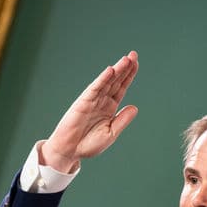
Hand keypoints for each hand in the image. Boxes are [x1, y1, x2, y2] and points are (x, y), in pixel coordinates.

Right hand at [40, 51, 139, 171]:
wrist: (70, 151)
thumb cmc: (88, 144)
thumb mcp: (111, 133)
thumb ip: (122, 120)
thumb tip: (135, 107)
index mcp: (110, 107)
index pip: (121, 88)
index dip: (129, 76)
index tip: (136, 64)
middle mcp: (102, 101)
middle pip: (116, 81)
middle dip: (125, 68)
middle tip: (133, 54)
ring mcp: (92, 100)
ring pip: (107, 82)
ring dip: (116, 71)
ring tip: (126, 59)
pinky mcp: (83, 102)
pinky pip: (95, 89)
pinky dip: (102, 80)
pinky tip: (110, 71)